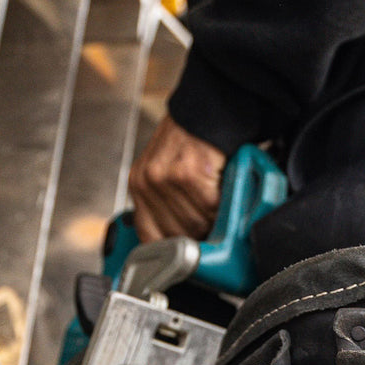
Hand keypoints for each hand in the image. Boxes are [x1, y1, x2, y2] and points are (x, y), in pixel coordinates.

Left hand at [127, 115, 224, 240]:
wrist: (213, 109)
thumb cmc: (195, 142)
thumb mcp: (170, 173)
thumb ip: (169, 206)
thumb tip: (186, 246)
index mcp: (139, 186)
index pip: (150, 238)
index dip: (174, 251)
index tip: (192, 255)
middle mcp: (147, 182)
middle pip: (178, 235)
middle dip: (201, 233)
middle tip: (216, 221)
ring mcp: (165, 178)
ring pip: (197, 224)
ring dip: (216, 218)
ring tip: (221, 200)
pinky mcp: (187, 174)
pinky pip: (211, 208)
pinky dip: (225, 202)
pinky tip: (225, 187)